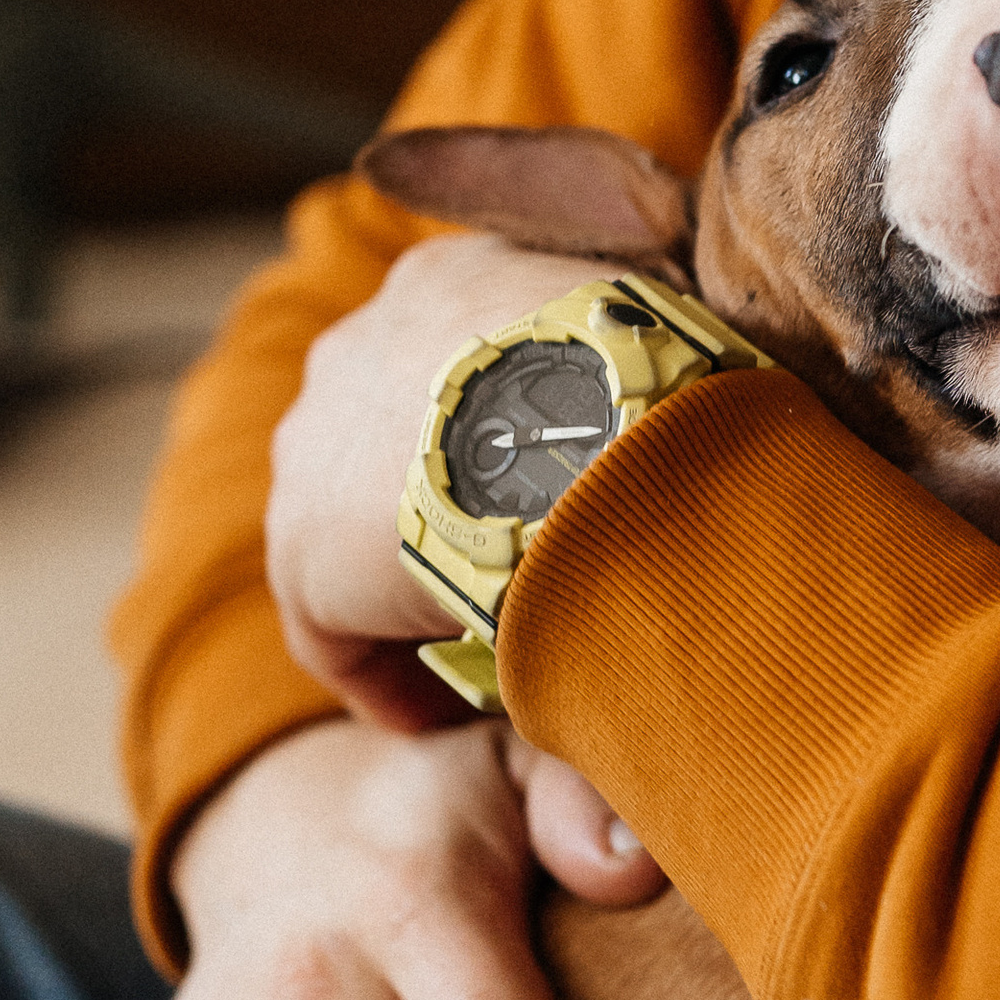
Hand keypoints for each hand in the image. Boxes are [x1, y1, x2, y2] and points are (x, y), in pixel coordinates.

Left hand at [265, 229, 607, 723]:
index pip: (452, 363)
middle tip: (519, 564)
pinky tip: (450, 715)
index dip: (499, 434)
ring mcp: (313, 450)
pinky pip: (336, 632)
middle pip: (387, 438)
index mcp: (440, 284)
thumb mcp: (655, 334)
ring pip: (355, 532)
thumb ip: (641, 361)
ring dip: (416, 582)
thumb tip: (696, 403)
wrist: (586, 433)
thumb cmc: (648, 373)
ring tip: (492, 641)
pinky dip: (390, 674)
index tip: (543, 490)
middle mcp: (355, 350)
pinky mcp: (304, 556)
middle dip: (444, 500)